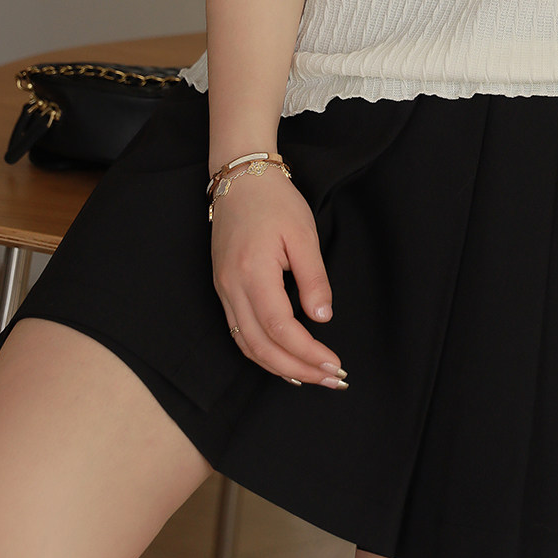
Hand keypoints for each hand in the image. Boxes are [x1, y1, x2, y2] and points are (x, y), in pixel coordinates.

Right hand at [210, 168, 346, 388]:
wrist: (241, 178)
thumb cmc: (275, 201)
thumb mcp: (303, 234)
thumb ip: (313, 278)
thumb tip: (322, 318)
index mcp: (253, 273)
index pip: (280, 328)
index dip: (307, 352)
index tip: (334, 363)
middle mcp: (232, 287)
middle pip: (261, 346)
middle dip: (297, 369)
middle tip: (331, 379)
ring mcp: (224, 290)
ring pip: (247, 344)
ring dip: (279, 367)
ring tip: (312, 377)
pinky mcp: (224, 288)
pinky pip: (240, 332)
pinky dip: (262, 352)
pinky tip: (284, 360)